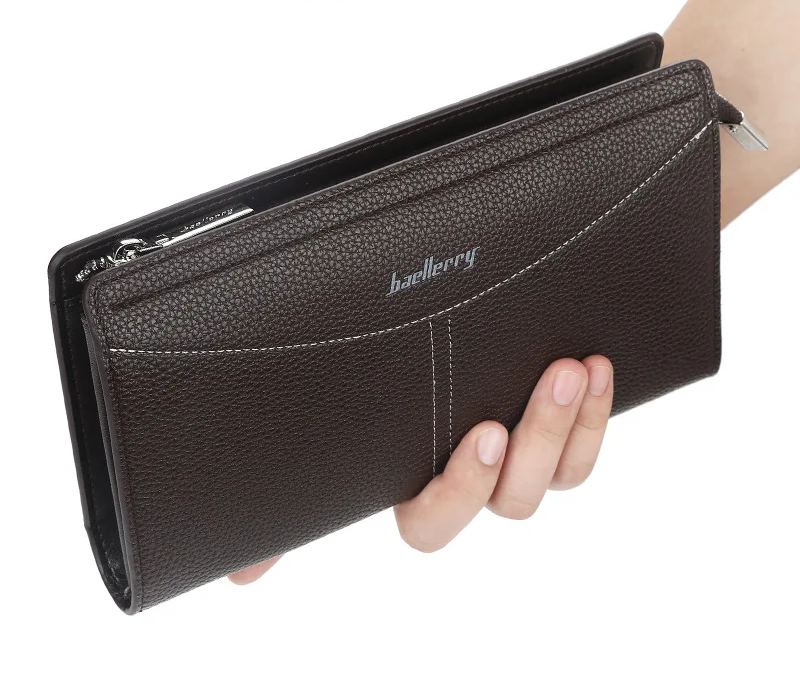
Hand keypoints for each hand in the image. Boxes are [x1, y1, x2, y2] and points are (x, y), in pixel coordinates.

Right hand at [229, 356, 612, 582]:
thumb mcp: (333, 447)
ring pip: (556, 477)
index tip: (480, 435)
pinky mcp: (554, 434)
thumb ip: (289, 514)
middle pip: (512, 499)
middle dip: (536, 440)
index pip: (434, 523)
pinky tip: (598, 371)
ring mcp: (518, 462)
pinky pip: (586, 450)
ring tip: (575, 368)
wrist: (446, 351)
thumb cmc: (376, 401)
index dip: (462, 489)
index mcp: (415, 491)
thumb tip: (239, 580)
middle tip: (549, 378)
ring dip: (571, 424)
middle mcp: (472, 485)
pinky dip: (596, 416)